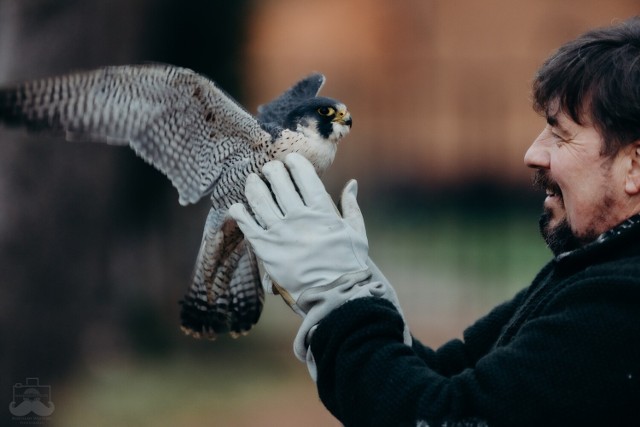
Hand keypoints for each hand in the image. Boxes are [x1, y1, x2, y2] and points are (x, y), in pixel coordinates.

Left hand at [228, 153, 371, 316]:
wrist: (334, 298)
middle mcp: (299, 218)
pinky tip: (238, 206)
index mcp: (322, 212)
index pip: (305, 177)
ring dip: (253, 185)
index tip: (290, 159)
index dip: (295, 164)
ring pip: (260, 199)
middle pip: (279, 183)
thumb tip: (352, 183)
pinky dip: (240, 212)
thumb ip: (351, 206)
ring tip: (252, 180)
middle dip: (272, 170)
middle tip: (268, 168)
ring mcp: (281, 233)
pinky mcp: (266, 250)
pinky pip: (247, 225)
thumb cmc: (348, 266)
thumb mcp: (356, 234)